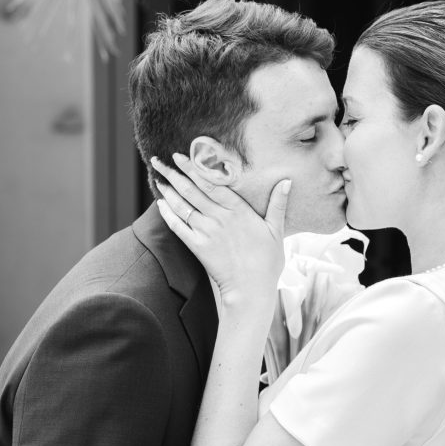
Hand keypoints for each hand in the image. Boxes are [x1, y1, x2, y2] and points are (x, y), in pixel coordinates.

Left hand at [151, 154, 290, 306]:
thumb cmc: (267, 262)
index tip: (181, 156)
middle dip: (174, 173)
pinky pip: (178, 227)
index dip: (194, 168)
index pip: (212, 183)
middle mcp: (220, 218)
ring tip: (158, 177)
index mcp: (239, 210)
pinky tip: (160, 203)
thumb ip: (278, 205)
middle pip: (192, 190)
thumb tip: (286, 181)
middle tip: (158, 160)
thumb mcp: (276, 231)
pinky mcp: (198, 247)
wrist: (251, 290)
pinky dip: (168, 214)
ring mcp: (207, 232)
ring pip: (183, 206)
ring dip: (168, 190)